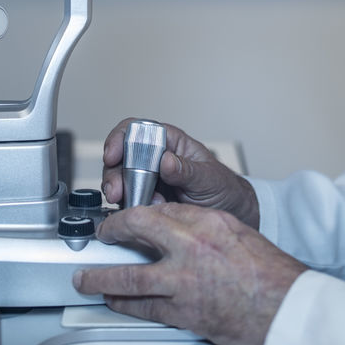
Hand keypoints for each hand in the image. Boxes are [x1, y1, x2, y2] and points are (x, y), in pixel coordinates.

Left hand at [73, 203, 306, 344]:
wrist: (284, 306)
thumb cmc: (269, 272)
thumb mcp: (235, 232)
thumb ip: (202, 226)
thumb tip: (175, 227)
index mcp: (204, 221)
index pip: (157, 209)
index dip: (134, 213)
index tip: (125, 218)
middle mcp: (189, 246)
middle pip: (134, 230)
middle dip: (110, 232)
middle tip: (100, 236)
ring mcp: (181, 281)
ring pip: (127, 276)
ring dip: (102, 278)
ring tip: (87, 279)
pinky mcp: (182, 312)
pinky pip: (143, 306)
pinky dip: (124, 304)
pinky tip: (115, 302)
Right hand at [100, 118, 258, 227]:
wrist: (231, 214)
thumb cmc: (223, 189)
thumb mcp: (209, 178)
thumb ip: (188, 170)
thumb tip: (166, 160)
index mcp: (170, 143)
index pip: (137, 130)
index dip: (120, 138)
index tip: (113, 155)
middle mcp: (155, 158)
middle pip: (121, 156)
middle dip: (114, 173)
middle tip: (116, 191)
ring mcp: (148, 180)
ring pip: (120, 179)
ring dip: (118, 191)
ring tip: (129, 204)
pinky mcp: (145, 200)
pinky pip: (127, 201)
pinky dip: (127, 208)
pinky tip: (137, 213)